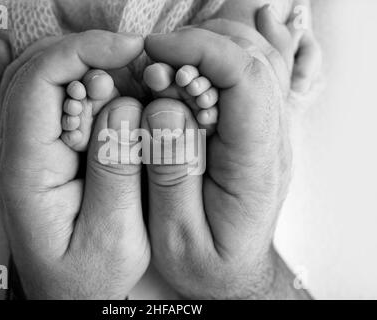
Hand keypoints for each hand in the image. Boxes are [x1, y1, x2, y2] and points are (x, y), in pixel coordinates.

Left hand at [0, 31, 149, 298]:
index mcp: (28, 170)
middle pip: (39, 71)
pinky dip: (96, 92)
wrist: (68, 297)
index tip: (128, 49)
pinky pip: (65, 103)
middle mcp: (21, 151)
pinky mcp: (50, 150)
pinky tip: (122, 102)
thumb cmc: (86, 278)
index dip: (80, 53)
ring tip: (135, 90)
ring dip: (96, 74)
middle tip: (137, 68)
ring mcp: (33, 148)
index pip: (37, 84)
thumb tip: (122, 107)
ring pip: (52, 82)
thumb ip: (117, 172)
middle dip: (91, 58)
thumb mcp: (113, 238)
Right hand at [142, 25, 309, 298]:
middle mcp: (270, 137)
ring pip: (255, 57)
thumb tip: (165, 106)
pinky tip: (211, 41)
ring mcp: (266, 129)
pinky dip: (225, 52)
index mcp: (255, 162)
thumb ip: (171, 173)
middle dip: (198, 44)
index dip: (200, 50)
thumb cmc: (207, 260)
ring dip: (207, 46)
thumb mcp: (177, 236)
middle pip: (253, 56)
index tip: (156, 51)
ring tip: (165, 64)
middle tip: (152, 63)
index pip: (245, 77)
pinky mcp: (253, 128)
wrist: (233, 272)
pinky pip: (251, 74)